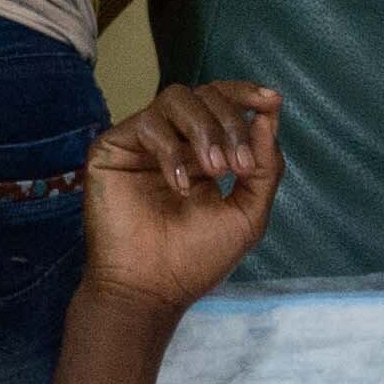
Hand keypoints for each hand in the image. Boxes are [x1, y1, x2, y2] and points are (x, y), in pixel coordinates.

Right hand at [82, 82, 281, 317]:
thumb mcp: (248, 214)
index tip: (271, 101)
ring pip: (176, 97)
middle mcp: (174, 141)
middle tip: (237, 165)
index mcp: (204, 153)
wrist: (151, 290)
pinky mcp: (112, 148)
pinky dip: (171, 150)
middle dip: (230, 122)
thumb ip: (265, 167)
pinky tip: (180, 188)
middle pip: (205, 94)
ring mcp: (142, 143)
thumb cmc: (195, 260)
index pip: (223, 104)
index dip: (246, 94)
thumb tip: (269, 115)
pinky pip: (147, 123)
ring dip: (205, 128)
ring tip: (215, 170)